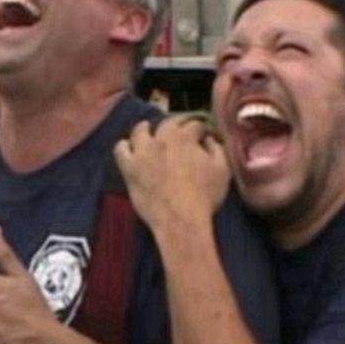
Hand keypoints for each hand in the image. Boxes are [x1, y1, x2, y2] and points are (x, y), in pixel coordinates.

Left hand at [114, 115, 230, 237]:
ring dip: (147, 129)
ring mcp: (142, 152)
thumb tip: (209, 139)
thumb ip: (217, 149)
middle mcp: (162, 138)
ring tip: (150, 132)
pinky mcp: (129, 168)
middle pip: (169, 123)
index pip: (195, 124)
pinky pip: (121, 149)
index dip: (202, 129)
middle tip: (182, 132)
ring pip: (141, 131)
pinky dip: (125, 146)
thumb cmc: (205, 197)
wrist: (180, 220)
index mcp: (185, 137)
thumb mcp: (223, 170)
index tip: (204, 135)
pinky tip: (129, 148)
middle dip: (178, 124)